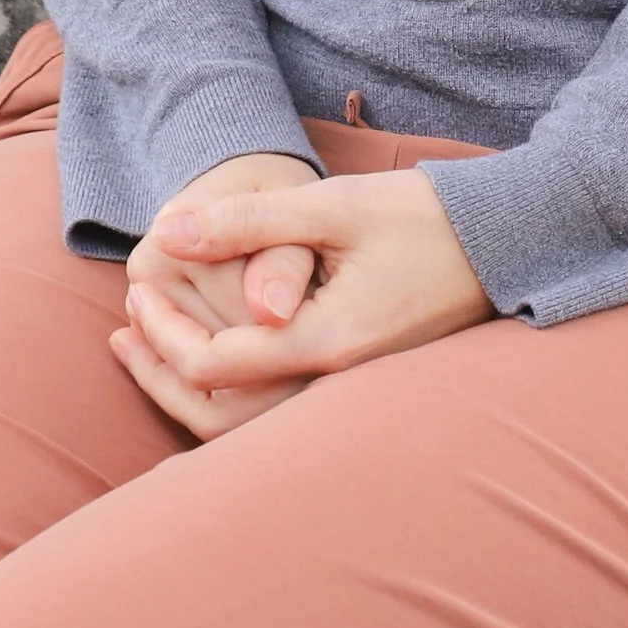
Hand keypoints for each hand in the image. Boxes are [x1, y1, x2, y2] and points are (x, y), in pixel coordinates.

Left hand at [116, 168, 490, 437]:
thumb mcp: (332, 207)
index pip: (215, 363)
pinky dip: (229, 382)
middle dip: (160, 368)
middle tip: (121, 326)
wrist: (506, 241)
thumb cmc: (424, 217)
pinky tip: (213, 345)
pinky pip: (273, 406)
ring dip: (188, 381)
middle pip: (221, 412)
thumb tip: (167, 233)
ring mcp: (348, 393)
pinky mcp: (357, 383)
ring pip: (245, 419)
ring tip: (147, 342)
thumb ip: (249, 223)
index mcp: (326, 346)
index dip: (162, 330)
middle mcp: (335, 386)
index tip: (136, 284)